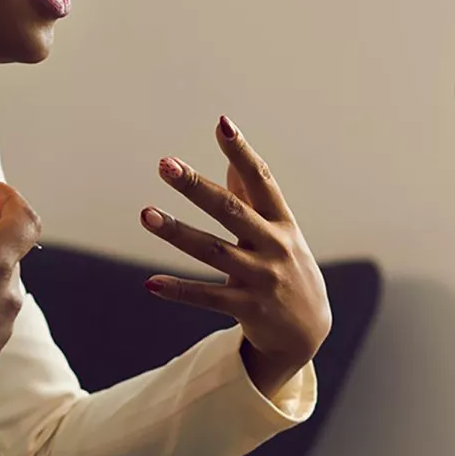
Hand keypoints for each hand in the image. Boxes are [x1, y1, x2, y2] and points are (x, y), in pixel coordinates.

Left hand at [139, 116, 330, 397]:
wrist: (307, 331)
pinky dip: (179, 290)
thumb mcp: (279, 231)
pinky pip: (208, 297)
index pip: (262, 180)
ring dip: (177, 232)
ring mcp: (261, 278)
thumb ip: (253, 197)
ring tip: (146, 214)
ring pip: (213, 251)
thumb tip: (232, 157)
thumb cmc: (287, 268)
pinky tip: (150, 283)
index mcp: (281, 221)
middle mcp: (274, 246)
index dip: (242, 152)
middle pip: (232, 211)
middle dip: (197, 186)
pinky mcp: (248, 308)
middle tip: (166, 164)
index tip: (222, 124)